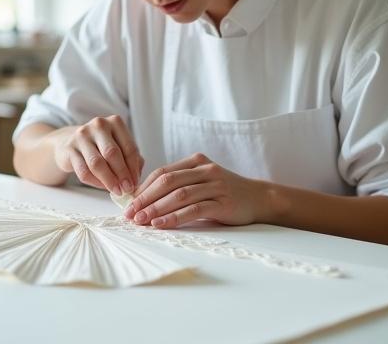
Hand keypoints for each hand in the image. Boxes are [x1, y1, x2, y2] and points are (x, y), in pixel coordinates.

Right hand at [54, 115, 142, 194]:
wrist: (71, 142)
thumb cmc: (101, 146)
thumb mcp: (119, 147)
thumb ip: (132, 160)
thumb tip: (135, 179)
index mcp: (116, 122)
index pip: (129, 147)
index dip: (133, 168)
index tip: (135, 183)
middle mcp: (98, 125)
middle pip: (112, 154)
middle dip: (121, 174)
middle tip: (126, 189)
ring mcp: (82, 135)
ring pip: (96, 163)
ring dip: (109, 180)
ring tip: (116, 190)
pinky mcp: (69, 148)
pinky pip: (83, 171)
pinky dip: (95, 182)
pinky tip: (102, 186)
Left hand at [124, 153, 260, 227]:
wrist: (259, 198)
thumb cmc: (225, 193)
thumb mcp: (202, 182)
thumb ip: (179, 185)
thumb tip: (144, 199)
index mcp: (196, 162)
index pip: (162, 172)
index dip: (143, 187)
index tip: (128, 203)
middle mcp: (205, 170)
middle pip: (167, 181)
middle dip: (145, 198)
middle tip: (130, 213)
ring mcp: (215, 185)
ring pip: (179, 195)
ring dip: (156, 208)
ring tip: (141, 220)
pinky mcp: (222, 202)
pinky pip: (194, 209)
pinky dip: (174, 217)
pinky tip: (161, 224)